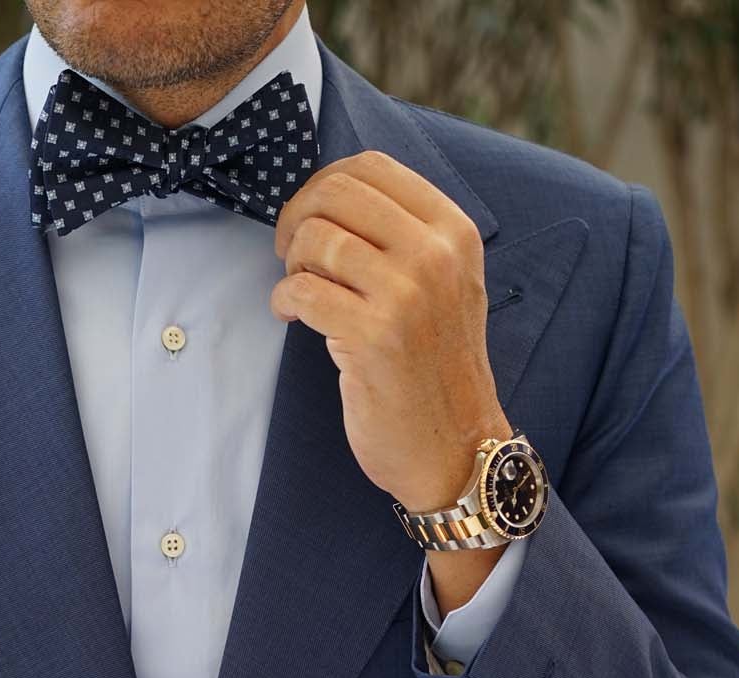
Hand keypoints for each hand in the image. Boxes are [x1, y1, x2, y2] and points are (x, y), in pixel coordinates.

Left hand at [270, 149, 511, 511]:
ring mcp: (406, 295)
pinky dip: (284, 301)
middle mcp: (435, 255)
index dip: (323, 185)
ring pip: (315, 239)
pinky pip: (302, 291)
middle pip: (336, 193)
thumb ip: (404, 237)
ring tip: (299, 293)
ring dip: (290, 265)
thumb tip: (329, 198)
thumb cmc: (436, 370)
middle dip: (297, 218)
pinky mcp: (373, 337)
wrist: (455, 448)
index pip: (372, 168)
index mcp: (453, 232)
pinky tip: (292, 317)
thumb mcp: (445, 286)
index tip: (310, 219)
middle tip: (290, 255)